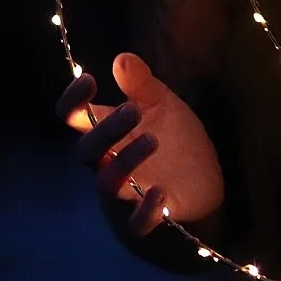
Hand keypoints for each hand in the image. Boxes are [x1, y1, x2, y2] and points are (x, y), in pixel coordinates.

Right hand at [57, 52, 223, 238]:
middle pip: (88, 152)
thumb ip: (141, 84)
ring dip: (125, 161)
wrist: (207, 179)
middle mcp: (109, 163)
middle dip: (105, 130)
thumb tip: (122, 58)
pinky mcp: (149, 217)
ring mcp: (126, 193)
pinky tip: (159, 191)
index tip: (87, 78)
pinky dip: (144, 209)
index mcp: (109, 134)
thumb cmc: (175, 139)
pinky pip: (136, 223)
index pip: (74, 119)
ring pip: (107, 183)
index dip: (73, 101)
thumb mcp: (162, 105)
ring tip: (153, 139)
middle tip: (132, 109)